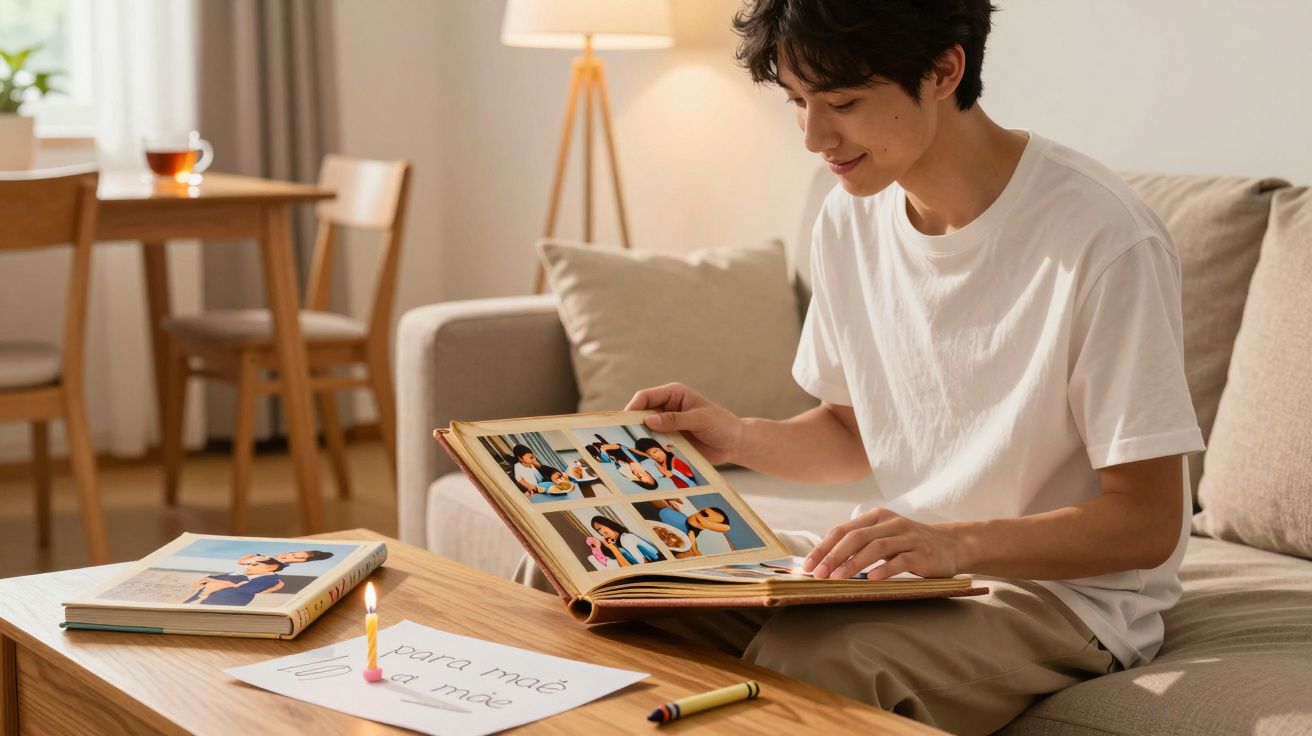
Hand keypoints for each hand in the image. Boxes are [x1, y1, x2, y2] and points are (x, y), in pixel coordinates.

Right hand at [625, 383, 744, 464]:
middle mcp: (666, 408)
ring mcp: (667, 426)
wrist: (735, 444)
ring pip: (645, 432)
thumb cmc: (722, 424)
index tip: (624, 422)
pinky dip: (649, 452)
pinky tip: (645, 460)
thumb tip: (649, 421)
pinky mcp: (669, 441)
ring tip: (632, 452)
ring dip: (640, 441)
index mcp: (673, 394)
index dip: (633, 408)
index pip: (646, 397)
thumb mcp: (701, 419)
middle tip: (623, 439)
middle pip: (641, 414)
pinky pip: (654, 446)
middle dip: (632, 425)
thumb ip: (676, 419)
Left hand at [804, 508, 965, 579]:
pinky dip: (885, 570)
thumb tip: (826, 564)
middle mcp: (891, 523)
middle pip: (856, 537)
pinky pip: (901, 561)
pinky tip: (871, 580)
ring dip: (854, 564)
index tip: (807, 565)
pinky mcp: (923, 553)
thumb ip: (861, 544)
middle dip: (833, 556)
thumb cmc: (910, 544)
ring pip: (876, 548)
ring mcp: (908, 536)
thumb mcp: (885, 537)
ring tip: (838, 578)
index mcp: (877, 517)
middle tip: (818, 574)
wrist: (953, 544)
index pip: (843, 530)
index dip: (823, 547)